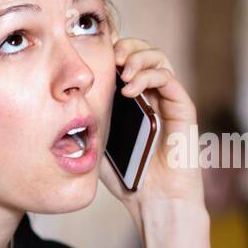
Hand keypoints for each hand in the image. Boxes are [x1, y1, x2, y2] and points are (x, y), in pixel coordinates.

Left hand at [99, 37, 206, 218]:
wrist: (156, 200)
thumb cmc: (128, 176)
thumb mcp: (98, 142)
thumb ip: (89, 120)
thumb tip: (65, 101)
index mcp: (132, 99)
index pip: (125, 61)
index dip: (112, 50)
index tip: (93, 50)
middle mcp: (152, 95)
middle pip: (144, 52)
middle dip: (127, 46)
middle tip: (111, 56)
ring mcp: (168, 100)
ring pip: (159, 59)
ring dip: (138, 56)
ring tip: (121, 70)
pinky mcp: (183, 108)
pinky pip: (168, 79)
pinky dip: (149, 76)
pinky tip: (129, 89)